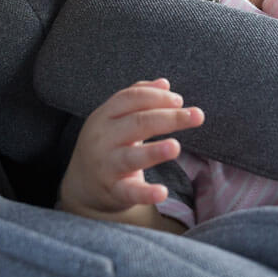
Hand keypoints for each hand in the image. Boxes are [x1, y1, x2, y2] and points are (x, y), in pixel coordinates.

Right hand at [58, 78, 203, 218]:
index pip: (131, 98)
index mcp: (105, 115)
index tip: (180, 100)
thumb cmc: (108, 143)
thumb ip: (139, 97)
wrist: (81, 184)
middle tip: (197, 115)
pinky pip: (130, 191)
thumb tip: (165, 83)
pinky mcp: (113, 190)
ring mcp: (106, 165)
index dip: (157, 97)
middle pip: (137, 123)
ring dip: (154, 152)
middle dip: (169, 118)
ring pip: (131, 157)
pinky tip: (162, 192)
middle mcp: (103, 138)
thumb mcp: (116, 117)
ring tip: (175, 147)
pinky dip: (146, 193)